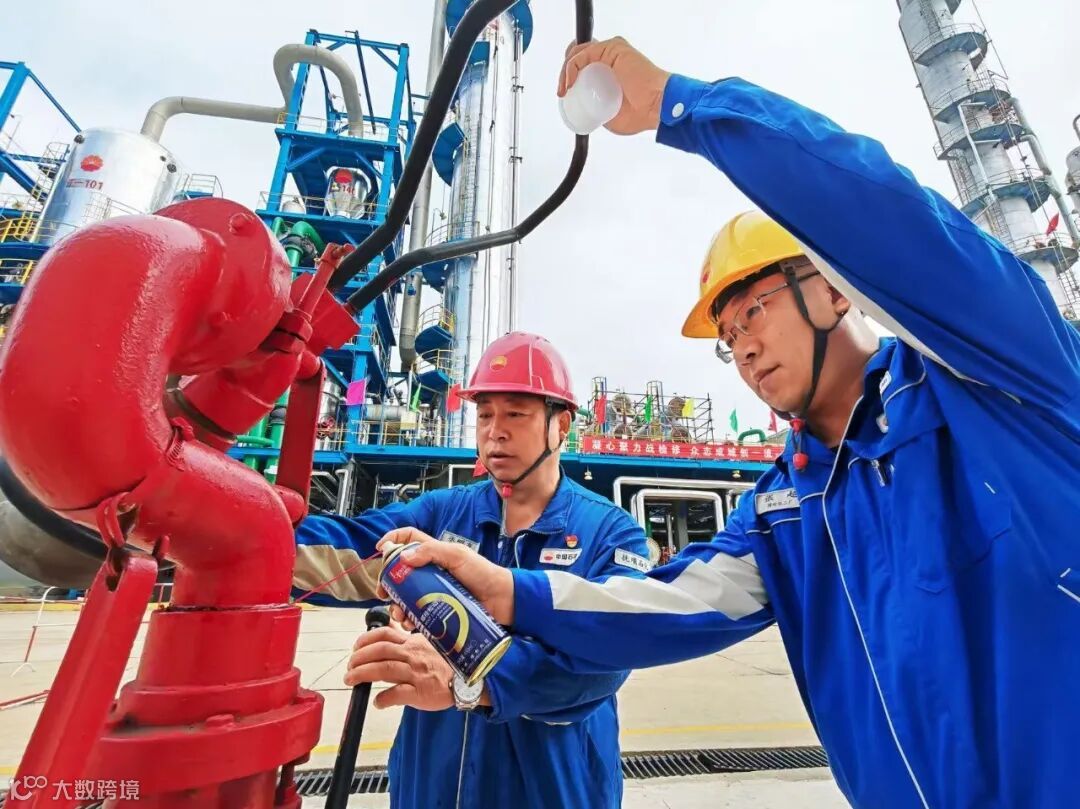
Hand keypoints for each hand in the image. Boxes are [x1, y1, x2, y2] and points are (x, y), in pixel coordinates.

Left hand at [345, 624, 454, 710]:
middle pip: (380, 651)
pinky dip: (383, 698)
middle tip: (349, 667)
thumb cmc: (444, 664)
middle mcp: (412, 655)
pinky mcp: (420, 692)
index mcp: (412, 643)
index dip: (365, 640)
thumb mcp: (425, 645)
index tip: (355, 647)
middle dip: (359, 658)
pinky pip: (397, 694)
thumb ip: (404, 641)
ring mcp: (416, 673)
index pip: (385, 634)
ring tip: (351, 680)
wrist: (466, 681)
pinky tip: (377, 702)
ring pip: (384, 670)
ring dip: (363, 674)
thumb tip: (383, 635)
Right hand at [377, 527, 514, 624]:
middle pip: (400, 572)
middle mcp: (431, 571)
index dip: (394, 540)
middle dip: (388, 582)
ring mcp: (434, 591)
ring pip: (405, 596)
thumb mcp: (458, 556)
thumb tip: (404, 557)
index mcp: (435, 553)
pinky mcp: (438, 610)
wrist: (502, 600)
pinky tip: (408, 623)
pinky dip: (409, 619)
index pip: (409, 538)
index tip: (380, 549)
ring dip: (396, 605)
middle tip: (382, 592)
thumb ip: (432, 551)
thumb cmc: (483, 573)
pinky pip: (417, 614)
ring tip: (399, 614)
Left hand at [558, 36, 671, 134]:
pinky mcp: (612, 48)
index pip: (583, 65)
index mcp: (612, 69)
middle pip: (578, 56)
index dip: (569, 77)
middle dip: (565, 73)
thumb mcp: (611, 115)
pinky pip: (584, 54)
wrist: (657, 107)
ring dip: (566, 71)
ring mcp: (612, 50)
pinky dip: (572, 67)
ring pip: (578, 53)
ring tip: (564, 89)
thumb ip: (600, 110)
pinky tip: (570, 82)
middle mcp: (611, 56)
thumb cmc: (642, 112)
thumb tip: (589, 116)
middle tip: (562, 92)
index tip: (564, 95)